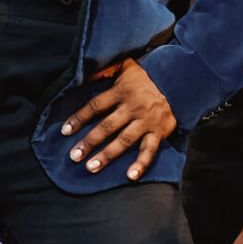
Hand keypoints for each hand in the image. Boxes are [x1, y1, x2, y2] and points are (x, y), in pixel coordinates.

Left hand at [60, 57, 176, 179]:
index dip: (80, 118)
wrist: (177, 84)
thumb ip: (105, 69)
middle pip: (108, 126)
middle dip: (90, 141)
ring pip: (125, 140)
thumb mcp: (125, 67)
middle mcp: (133, 107)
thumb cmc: (143, 80)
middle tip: (74, 156)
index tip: (65, 131)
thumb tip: (83, 71)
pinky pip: (149, 150)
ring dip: (107, 155)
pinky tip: (131, 176)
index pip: (96, 105)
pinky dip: (141, 164)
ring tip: (91, 167)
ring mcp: (146, 121)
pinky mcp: (159, 132)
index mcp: (122, 92)